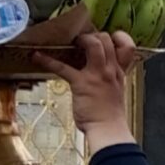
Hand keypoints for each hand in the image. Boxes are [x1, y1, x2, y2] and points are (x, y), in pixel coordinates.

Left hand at [40, 33, 138, 153]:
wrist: (109, 130)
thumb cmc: (110, 115)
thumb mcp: (116, 92)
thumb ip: (110, 80)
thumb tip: (99, 74)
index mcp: (119, 72)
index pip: (128, 47)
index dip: (118, 38)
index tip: (106, 39)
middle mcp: (110, 70)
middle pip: (106, 39)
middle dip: (93, 35)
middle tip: (82, 41)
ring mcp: (97, 75)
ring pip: (94, 44)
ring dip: (80, 39)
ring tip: (70, 42)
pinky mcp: (81, 83)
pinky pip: (63, 67)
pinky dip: (47, 60)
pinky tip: (36, 56)